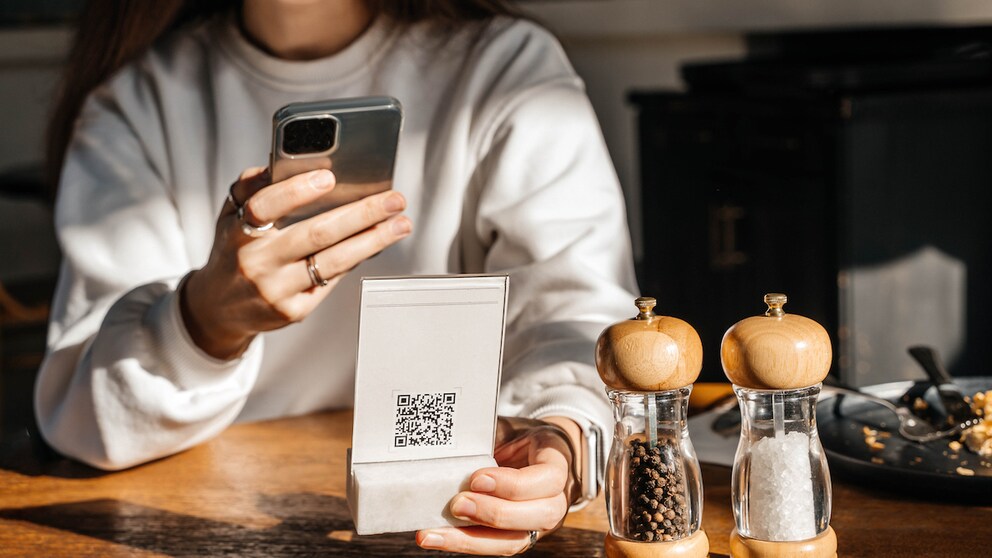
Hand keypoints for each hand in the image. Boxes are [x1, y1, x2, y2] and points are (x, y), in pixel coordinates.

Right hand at [181, 167, 411, 358]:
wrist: (218, 308)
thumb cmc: (234, 250)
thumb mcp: (230, 215)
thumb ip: (253, 188)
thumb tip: (284, 162)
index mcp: (238, 232)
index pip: (265, 206)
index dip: (296, 191)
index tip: (329, 177)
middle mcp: (256, 263)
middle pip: (315, 234)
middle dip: (360, 214)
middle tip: (393, 199)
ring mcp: (276, 290)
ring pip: (333, 261)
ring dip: (373, 240)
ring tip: (400, 223)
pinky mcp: (293, 312)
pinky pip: (332, 280)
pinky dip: (357, 259)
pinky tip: (377, 243)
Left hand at [416, 416, 581, 555]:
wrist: (536, 455)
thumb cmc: (520, 438)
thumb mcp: (510, 427)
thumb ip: (488, 434)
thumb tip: (449, 436)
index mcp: (558, 465)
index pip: (546, 480)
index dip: (511, 484)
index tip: (476, 478)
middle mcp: (556, 501)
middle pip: (537, 516)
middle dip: (493, 513)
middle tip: (456, 504)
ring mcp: (539, 525)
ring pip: (513, 542)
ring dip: (470, 541)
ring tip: (433, 534)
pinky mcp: (518, 537)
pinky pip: (494, 546)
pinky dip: (464, 544)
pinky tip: (435, 538)